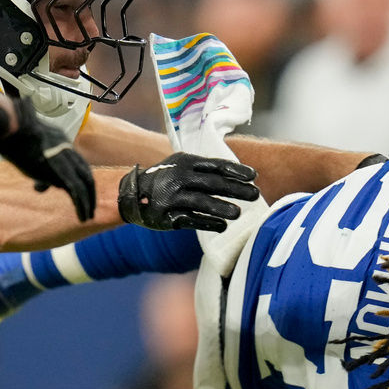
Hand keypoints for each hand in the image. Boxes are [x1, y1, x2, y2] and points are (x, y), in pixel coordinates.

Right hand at [0, 97, 95, 221]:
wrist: (12, 125)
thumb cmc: (10, 135)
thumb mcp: (26, 149)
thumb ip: (36, 167)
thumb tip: (41, 187)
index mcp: (59, 139)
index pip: (74, 160)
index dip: (78, 176)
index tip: (78, 191)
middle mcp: (66, 148)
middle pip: (85, 172)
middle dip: (89, 190)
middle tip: (91, 206)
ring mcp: (66, 158)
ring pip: (85, 183)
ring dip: (88, 201)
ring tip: (88, 216)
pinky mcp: (60, 169)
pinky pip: (76, 191)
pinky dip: (82, 204)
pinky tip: (82, 217)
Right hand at [117, 152, 259, 232]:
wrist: (133, 194)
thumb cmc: (166, 179)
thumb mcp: (181, 165)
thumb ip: (205, 170)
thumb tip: (239, 177)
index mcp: (186, 162)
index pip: (216, 165)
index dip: (235, 170)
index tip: (253, 176)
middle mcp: (179, 177)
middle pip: (212, 183)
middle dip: (235, 189)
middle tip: (255, 195)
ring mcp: (172, 197)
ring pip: (201, 202)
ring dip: (221, 208)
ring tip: (238, 214)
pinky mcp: (166, 216)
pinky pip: (190, 220)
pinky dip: (207, 223)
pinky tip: (222, 227)